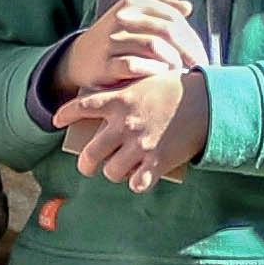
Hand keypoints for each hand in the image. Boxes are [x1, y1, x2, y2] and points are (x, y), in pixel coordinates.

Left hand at [52, 65, 208, 190]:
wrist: (208, 101)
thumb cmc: (177, 87)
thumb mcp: (146, 81)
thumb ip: (124, 91)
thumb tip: (105, 101)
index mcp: (120, 101)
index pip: (81, 107)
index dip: (65, 114)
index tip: (56, 121)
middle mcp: (125, 125)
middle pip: (90, 154)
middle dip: (86, 163)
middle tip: (88, 165)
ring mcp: (140, 145)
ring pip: (111, 172)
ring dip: (113, 172)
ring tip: (119, 168)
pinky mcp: (157, 162)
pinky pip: (136, 183)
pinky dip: (137, 182)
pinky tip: (140, 178)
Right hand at [56, 0, 211, 98]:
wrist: (79, 59)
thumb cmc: (116, 39)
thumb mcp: (134, 18)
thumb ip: (161, 9)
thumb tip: (187, 7)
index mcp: (133, 4)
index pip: (173, 17)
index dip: (192, 37)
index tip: (202, 55)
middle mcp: (121, 18)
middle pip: (168, 31)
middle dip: (188, 51)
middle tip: (199, 67)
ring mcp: (111, 41)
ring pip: (154, 46)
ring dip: (173, 61)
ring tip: (181, 73)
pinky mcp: (104, 64)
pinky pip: (134, 66)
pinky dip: (153, 72)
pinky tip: (161, 78)